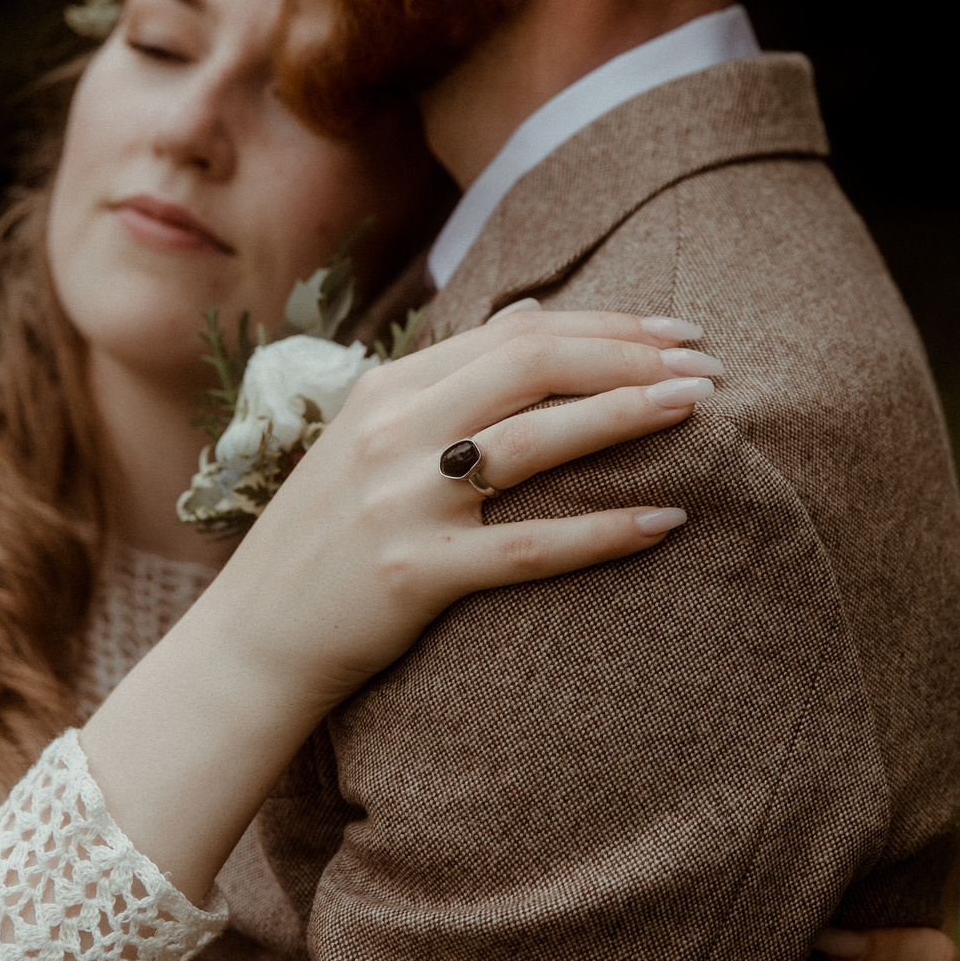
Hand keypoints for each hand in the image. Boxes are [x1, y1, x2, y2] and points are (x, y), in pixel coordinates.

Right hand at [83, 306, 712, 901]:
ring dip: (628, 416)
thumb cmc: (325, 541)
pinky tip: (666, 519)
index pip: (516, 332)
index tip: (677, 332)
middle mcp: (392, 431)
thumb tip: (530, 319)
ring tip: (700, 410)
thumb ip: (444, 385)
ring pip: (536, 441)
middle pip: (533, 365)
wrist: (251, 642)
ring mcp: (402, 501)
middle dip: (632, 356)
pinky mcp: (416, 574)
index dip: (608, 325)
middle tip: (709, 366)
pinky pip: (530, 546)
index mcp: (386, 388)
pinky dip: (604, 530)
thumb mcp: (369, 440)